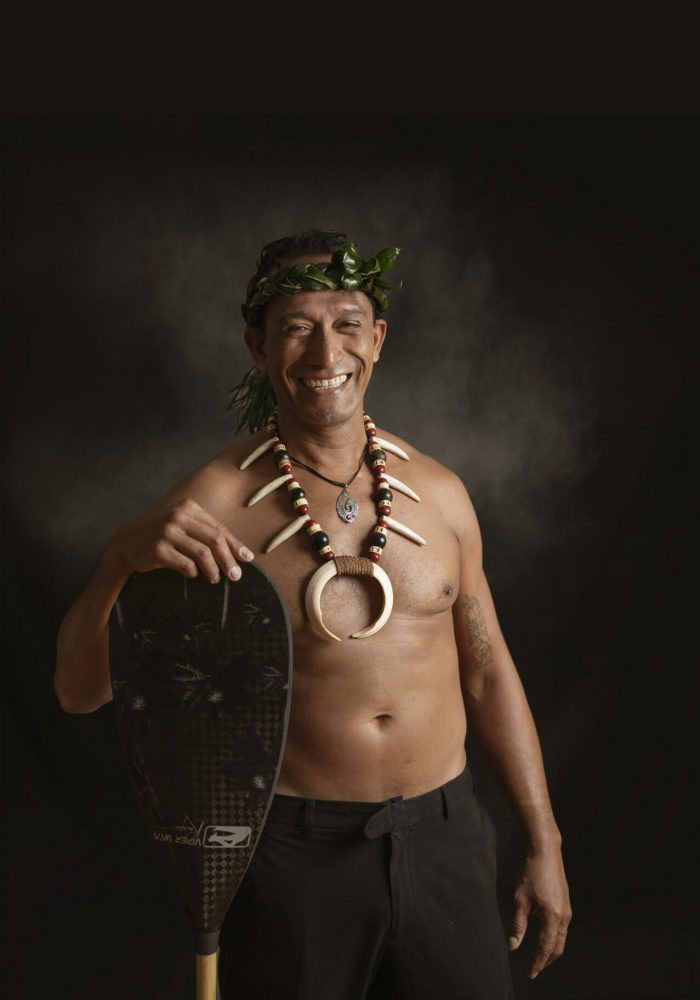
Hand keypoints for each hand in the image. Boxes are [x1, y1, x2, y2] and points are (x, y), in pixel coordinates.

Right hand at [103, 497, 254, 583]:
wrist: (125, 542)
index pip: (218, 528)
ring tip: (216, 579)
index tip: (247, 559)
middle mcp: (178, 516)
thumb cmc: (160, 534)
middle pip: (214, 540)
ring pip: (202, 553)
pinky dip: (193, 572)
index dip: (235, 545)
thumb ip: (205, 532)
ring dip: (213, 569)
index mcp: (188, 507)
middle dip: (228, 560)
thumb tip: (238, 551)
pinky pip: (185, 564)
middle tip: (236, 576)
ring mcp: (168, 532)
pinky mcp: (159, 549)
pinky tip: (193, 575)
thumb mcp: (182, 525)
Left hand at [508, 846, 571, 978]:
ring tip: (539, 957)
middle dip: (546, 960)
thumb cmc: (530, 873)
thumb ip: (517, 925)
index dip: (537, 963)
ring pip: (561, 937)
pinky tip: (545, 936)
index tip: (529, 974)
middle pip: (557, 947)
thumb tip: (512, 946)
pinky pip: (562, 927)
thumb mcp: (520, 900)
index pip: (545, 948)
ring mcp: (567, 909)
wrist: (545, 851)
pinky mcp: (565, 902)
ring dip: (550, 950)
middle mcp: (564, 916)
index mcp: (553, 917)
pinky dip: (554, 937)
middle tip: (534, 969)